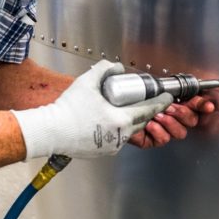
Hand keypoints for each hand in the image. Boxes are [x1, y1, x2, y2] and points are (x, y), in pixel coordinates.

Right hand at [12, 60, 172, 159]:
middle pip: (140, 122)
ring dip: (130, 120)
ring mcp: (111, 146)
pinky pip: (116, 139)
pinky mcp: (102, 152)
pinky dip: (117, 129)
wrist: (50, 131)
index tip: (167, 97)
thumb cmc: (68, 109)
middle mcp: (119, 136)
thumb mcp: (87, 82)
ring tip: (125, 109)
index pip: (148, 110)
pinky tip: (110, 121)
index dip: (160, 102)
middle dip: (146, 111)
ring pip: (128, 131)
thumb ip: (104, 69)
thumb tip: (116, 67)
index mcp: (120, 120)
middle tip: (147, 100)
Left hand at [128, 95, 217, 148]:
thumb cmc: (124, 100)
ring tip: (157, 115)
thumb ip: (161, 87)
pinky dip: (158, 131)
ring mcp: (161, 129)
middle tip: (171, 107)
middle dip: (183, 112)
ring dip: (170, 122)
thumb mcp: (144, 89)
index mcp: (170, 100)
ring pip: (180, 131)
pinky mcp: (152, 140)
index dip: (202, 104)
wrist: (107, 113)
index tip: (206, 105)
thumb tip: (174, 89)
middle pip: (191, 119)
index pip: (193, 103)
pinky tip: (149, 125)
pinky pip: (164, 140)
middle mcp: (168, 115)